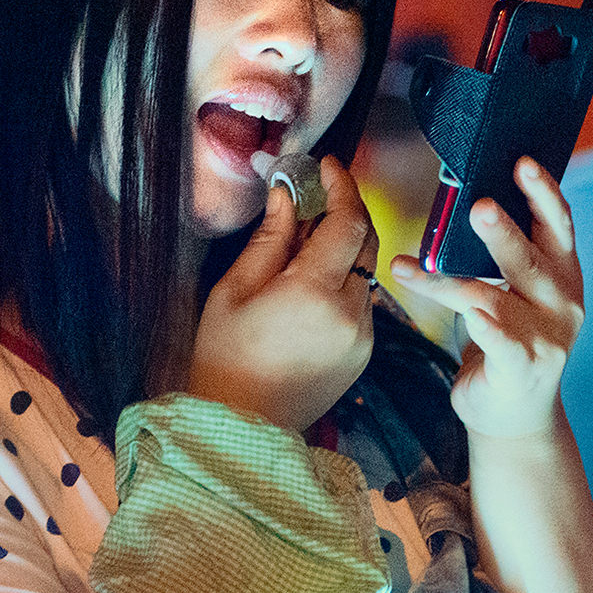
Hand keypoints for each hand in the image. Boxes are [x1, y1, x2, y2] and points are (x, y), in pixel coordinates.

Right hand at [189, 156, 380, 433]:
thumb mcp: (234, 289)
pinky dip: (344, 280)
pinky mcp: (365, 353)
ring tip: (304, 240)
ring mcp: (363, 335)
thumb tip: (289, 192)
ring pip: (366, 270)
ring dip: (345, 245)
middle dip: (347, 209)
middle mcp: (350, 313)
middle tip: (317, 191)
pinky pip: (363, 301)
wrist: (241, 427)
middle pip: (367, 240)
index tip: (327, 165)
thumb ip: (271, 236)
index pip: (349, 220)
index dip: (342, 185)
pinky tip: (310, 283)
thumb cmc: (225, 358)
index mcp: (314, 292)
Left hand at [390, 156, 583, 441]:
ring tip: (418, 262)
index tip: (521, 162)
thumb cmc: (511, 340)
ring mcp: (544, 338)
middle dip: (503, 231)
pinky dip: (486, 328)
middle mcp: (561, 302)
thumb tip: (473, 197)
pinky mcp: (520, 369)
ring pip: (493, 297)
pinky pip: (499, 343)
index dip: (542, 191)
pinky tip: (471, 316)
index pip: (558, 223)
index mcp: (563, 273)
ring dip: (452, 278)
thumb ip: (508, 251)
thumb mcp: (518, 291)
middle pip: (529, 257)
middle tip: (478, 207)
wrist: (516, 415)